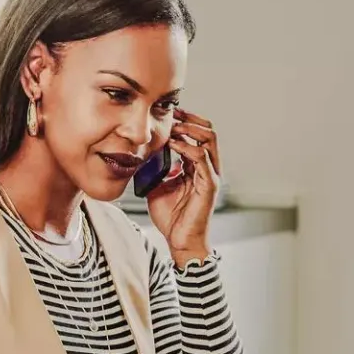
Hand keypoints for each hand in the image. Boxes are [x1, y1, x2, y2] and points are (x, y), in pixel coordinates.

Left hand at [144, 108, 222, 268]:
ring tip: (173, 126)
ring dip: (190, 129)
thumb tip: (142, 154)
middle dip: (189, 120)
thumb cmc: (172, 217)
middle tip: (171, 114)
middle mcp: (208, 168)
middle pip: (207, 131)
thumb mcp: (157, 186)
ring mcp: (211, 175)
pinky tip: (173, 145)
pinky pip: (202, 159)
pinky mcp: (210, 185)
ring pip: (209, 139)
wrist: (179, 240)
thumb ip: (155, 169)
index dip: (184, 122)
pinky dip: (188, 148)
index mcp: (197, 167)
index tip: (167, 114)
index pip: (197, 135)